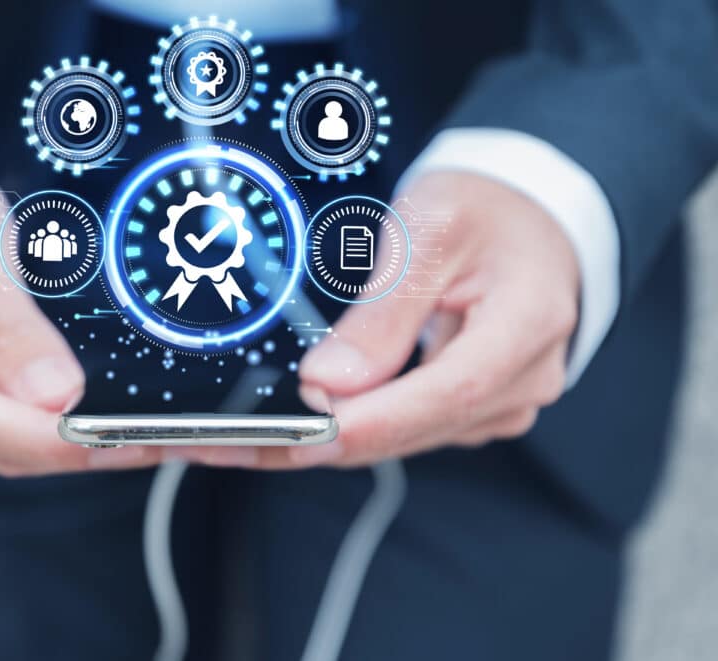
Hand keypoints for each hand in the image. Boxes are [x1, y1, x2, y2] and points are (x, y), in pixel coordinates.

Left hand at [260, 171, 578, 468]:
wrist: (526, 220)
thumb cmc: (485, 211)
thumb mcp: (430, 229)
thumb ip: (383, 311)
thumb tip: (329, 382)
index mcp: (527, 323)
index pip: (450, 391)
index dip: (373, 420)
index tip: (305, 433)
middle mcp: (523, 380)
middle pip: (414, 428)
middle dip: (322, 441)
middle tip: (236, 443)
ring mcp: (500, 403)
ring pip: (400, 439)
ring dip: (324, 443)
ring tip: (244, 438)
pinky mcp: (471, 411)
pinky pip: (402, 430)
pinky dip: (347, 429)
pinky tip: (293, 426)